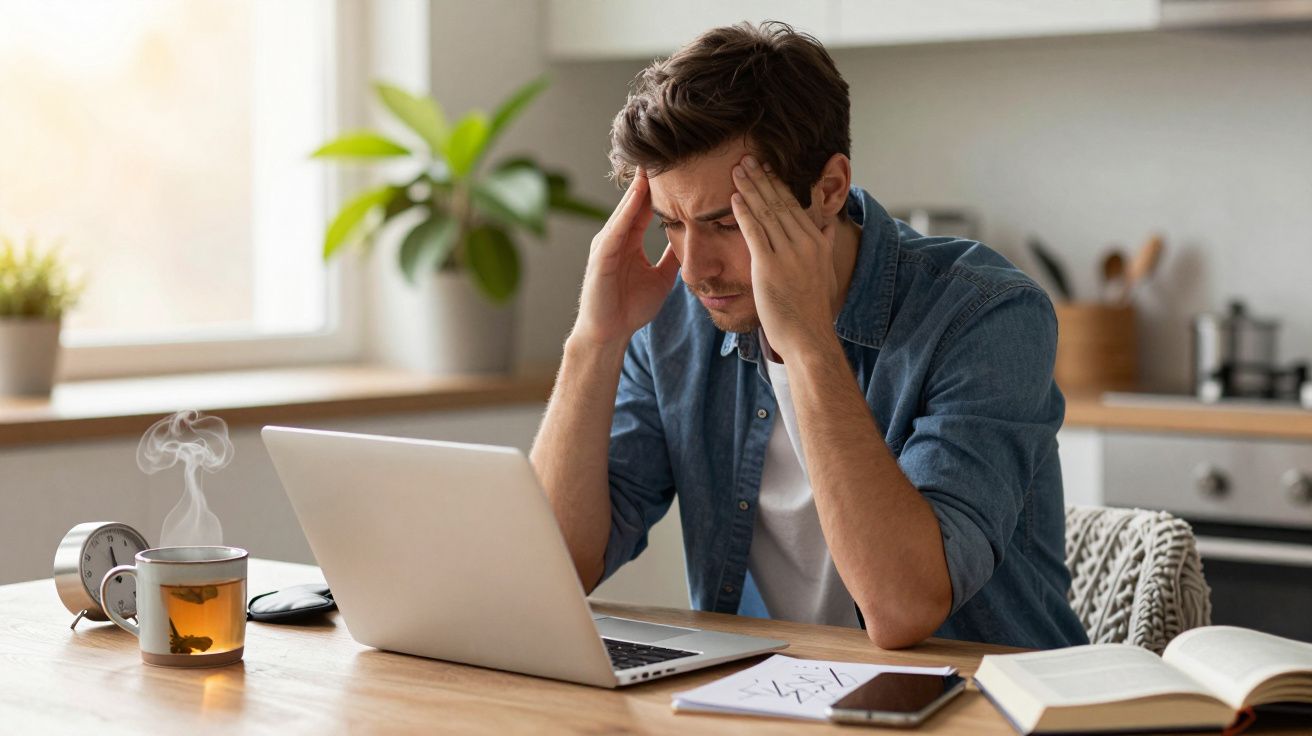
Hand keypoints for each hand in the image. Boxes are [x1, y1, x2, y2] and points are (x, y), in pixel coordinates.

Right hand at [571, 169, 679, 349]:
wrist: (609, 333)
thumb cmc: (630, 308)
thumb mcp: (661, 277)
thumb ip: (671, 257)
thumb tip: (689, 241)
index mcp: (629, 240)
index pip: (645, 206)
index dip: (660, 186)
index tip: (676, 164)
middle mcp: (615, 236)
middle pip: (634, 201)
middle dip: (647, 177)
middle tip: (663, 149)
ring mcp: (606, 244)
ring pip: (625, 209)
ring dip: (638, 186)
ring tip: (651, 162)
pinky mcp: (601, 255)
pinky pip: (617, 227)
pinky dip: (627, 210)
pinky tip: (639, 193)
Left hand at [730, 155, 836, 357]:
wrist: (809, 335)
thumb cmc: (813, 307)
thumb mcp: (826, 270)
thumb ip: (825, 244)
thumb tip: (828, 226)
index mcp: (816, 241)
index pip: (794, 204)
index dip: (777, 183)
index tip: (765, 167)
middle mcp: (804, 242)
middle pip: (778, 202)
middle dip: (760, 179)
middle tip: (745, 159)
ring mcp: (787, 254)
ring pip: (765, 213)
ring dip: (749, 189)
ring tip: (736, 171)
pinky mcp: (769, 267)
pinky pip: (754, 233)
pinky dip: (743, 213)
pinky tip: (734, 198)